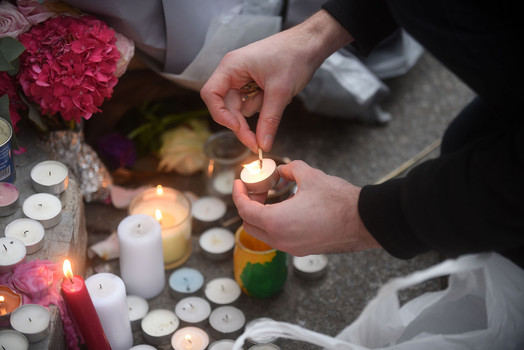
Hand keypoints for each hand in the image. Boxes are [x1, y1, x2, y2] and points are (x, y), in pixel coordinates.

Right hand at [200, 10, 352, 151]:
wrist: (310, 44)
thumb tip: (263, 145)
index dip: (220, 114)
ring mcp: (242, 79)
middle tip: (257, 144)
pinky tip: (279, 95)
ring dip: (259, 110)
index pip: (211, 95)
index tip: (237, 128)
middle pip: (226, 107)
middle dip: (242, 125)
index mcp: (231, 66)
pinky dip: (265, 106)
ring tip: (278, 96)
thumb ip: (269, 120)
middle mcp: (232, 73)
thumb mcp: (280, 92)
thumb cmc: (294, 56)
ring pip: (242, 108)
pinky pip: (253, 104)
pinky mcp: (253, 85)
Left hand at [232, 160, 380, 255]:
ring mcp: (291, 248)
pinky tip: (286, 209)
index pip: (244, 210)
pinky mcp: (302, 249)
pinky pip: (278, 238)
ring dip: (261, 216)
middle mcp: (280, 239)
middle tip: (256, 190)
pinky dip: (274, 224)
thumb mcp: (310, 176)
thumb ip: (290, 170)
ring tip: (272, 197)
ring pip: (263, 234)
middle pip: (249, 225)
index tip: (239, 183)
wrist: (363, 222)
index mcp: (276, 222)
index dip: (238, 194)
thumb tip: (283, 170)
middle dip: (247, 206)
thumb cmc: (338, 201)